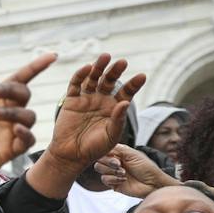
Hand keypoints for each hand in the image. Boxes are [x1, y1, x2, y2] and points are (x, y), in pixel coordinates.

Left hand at [0, 53, 56, 191]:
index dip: (36, 67)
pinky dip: (26, 133)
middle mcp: (7, 113)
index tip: (51, 56)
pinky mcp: (11, 149)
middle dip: (12, 89)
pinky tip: (15, 129)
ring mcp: (11, 131)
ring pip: (28, 116)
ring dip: (14, 112)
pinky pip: (29, 140)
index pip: (20, 80)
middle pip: (24, 94)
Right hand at [47, 55, 146, 173]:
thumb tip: (125, 102)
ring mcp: (86, 98)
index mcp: (114, 108)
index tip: (142, 76)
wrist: (71, 155)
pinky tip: (86, 68)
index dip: (134, 84)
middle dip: (116, 71)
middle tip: (122, 62)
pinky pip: (76, 85)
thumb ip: (118, 119)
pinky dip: (80, 75)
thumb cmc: (95, 148)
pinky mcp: (71, 100)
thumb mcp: (112, 135)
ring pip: (93, 79)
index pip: (126, 92)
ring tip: (105, 57)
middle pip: (110, 81)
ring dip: (98, 67)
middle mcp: (101, 100)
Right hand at [96, 144, 178, 198]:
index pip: (104, 151)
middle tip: (120, 165)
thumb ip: (118, 149)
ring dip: (112, 171)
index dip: (106, 154)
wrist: (153, 183)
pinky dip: (114, 179)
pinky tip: (124, 180)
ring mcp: (113, 173)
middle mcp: (114, 163)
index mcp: (119, 154)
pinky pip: (105, 180)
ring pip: (100, 170)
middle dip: (108, 163)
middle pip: (99, 160)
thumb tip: (104, 146)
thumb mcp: (133, 154)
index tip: (116, 158)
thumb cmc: (147, 168)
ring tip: (124, 173)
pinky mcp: (113, 183)